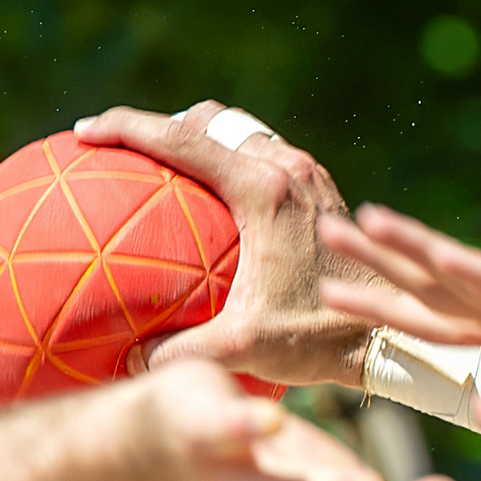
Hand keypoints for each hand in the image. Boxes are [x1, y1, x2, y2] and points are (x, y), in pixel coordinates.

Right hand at [72, 102, 381, 387]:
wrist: (394, 333)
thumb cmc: (320, 338)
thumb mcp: (242, 346)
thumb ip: (180, 351)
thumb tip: (128, 360)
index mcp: (264, 189)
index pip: (181, 138)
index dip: (126, 126)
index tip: (85, 131)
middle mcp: (288, 168)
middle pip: (208, 121)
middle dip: (159, 123)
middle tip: (118, 143)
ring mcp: (308, 175)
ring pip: (239, 131)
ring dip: (197, 137)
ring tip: (159, 161)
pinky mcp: (321, 190)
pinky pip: (262, 156)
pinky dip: (227, 162)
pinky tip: (209, 200)